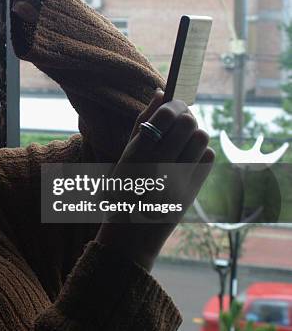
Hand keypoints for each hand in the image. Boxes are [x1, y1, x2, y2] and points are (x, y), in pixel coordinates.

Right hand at [95, 89, 215, 270]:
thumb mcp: (123, 157)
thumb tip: (161, 93)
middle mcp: (159, 166)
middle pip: (188, 124)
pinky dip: (200, 153)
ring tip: (182, 142)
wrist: (129, 237)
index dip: (173, 106)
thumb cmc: (120, 192)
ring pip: (201, 138)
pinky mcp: (193, 191)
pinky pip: (208, 158)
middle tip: (178, 123)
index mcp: (136, 155)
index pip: (166, 116)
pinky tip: (187, 159)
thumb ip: (142, 125)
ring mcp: (179, 180)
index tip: (170, 107)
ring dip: (194, 135)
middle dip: (185, 118)